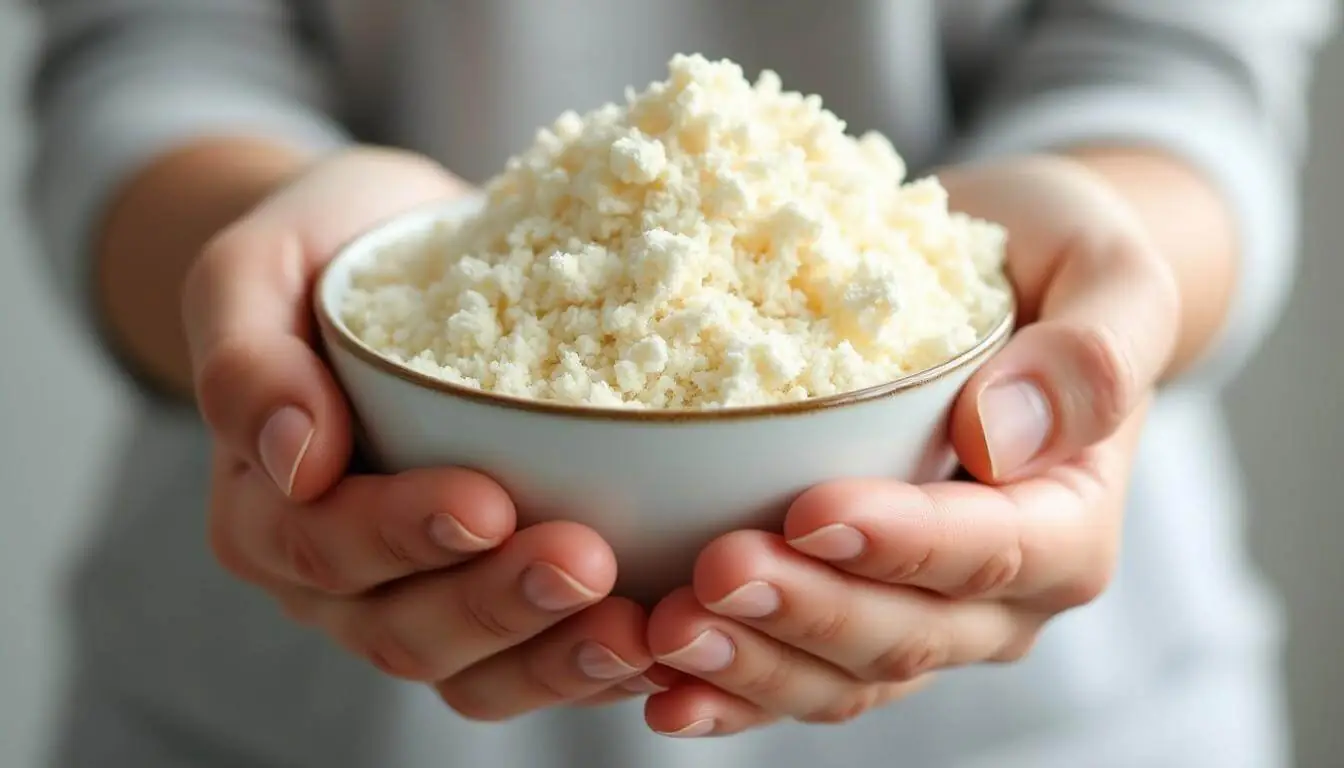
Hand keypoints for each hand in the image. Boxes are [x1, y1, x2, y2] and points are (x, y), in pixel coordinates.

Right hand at [182, 147, 661, 718]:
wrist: (395, 252)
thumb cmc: (323, 254)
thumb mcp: (255, 271)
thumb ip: (247, 360)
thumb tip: (297, 459)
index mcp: (265, 508)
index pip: (323, 545)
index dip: (403, 536)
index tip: (487, 504)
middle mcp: (333, 578)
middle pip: (403, 628)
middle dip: (498, 604)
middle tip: (585, 563)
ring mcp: (412, 599)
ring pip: (471, 672)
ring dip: (554, 659)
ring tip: (635, 632)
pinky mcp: (489, 602)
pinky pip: (531, 662)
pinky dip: (591, 664)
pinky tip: (658, 643)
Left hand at [642, 156, 1179, 735]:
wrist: (1014, 282)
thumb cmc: (1059, 265)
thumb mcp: (1110, 272)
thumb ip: (1090, 353)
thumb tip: (1002, 431)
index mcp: (1069, 520)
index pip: (991, 551)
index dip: (902, 544)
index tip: (812, 510)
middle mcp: (1003, 594)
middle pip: (906, 634)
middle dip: (805, 613)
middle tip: (713, 574)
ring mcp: (928, 617)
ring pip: (843, 679)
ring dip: (751, 666)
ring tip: (663, 635)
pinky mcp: (858, 616)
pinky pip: (798, 675)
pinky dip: (731, 688)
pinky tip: (656, 684)